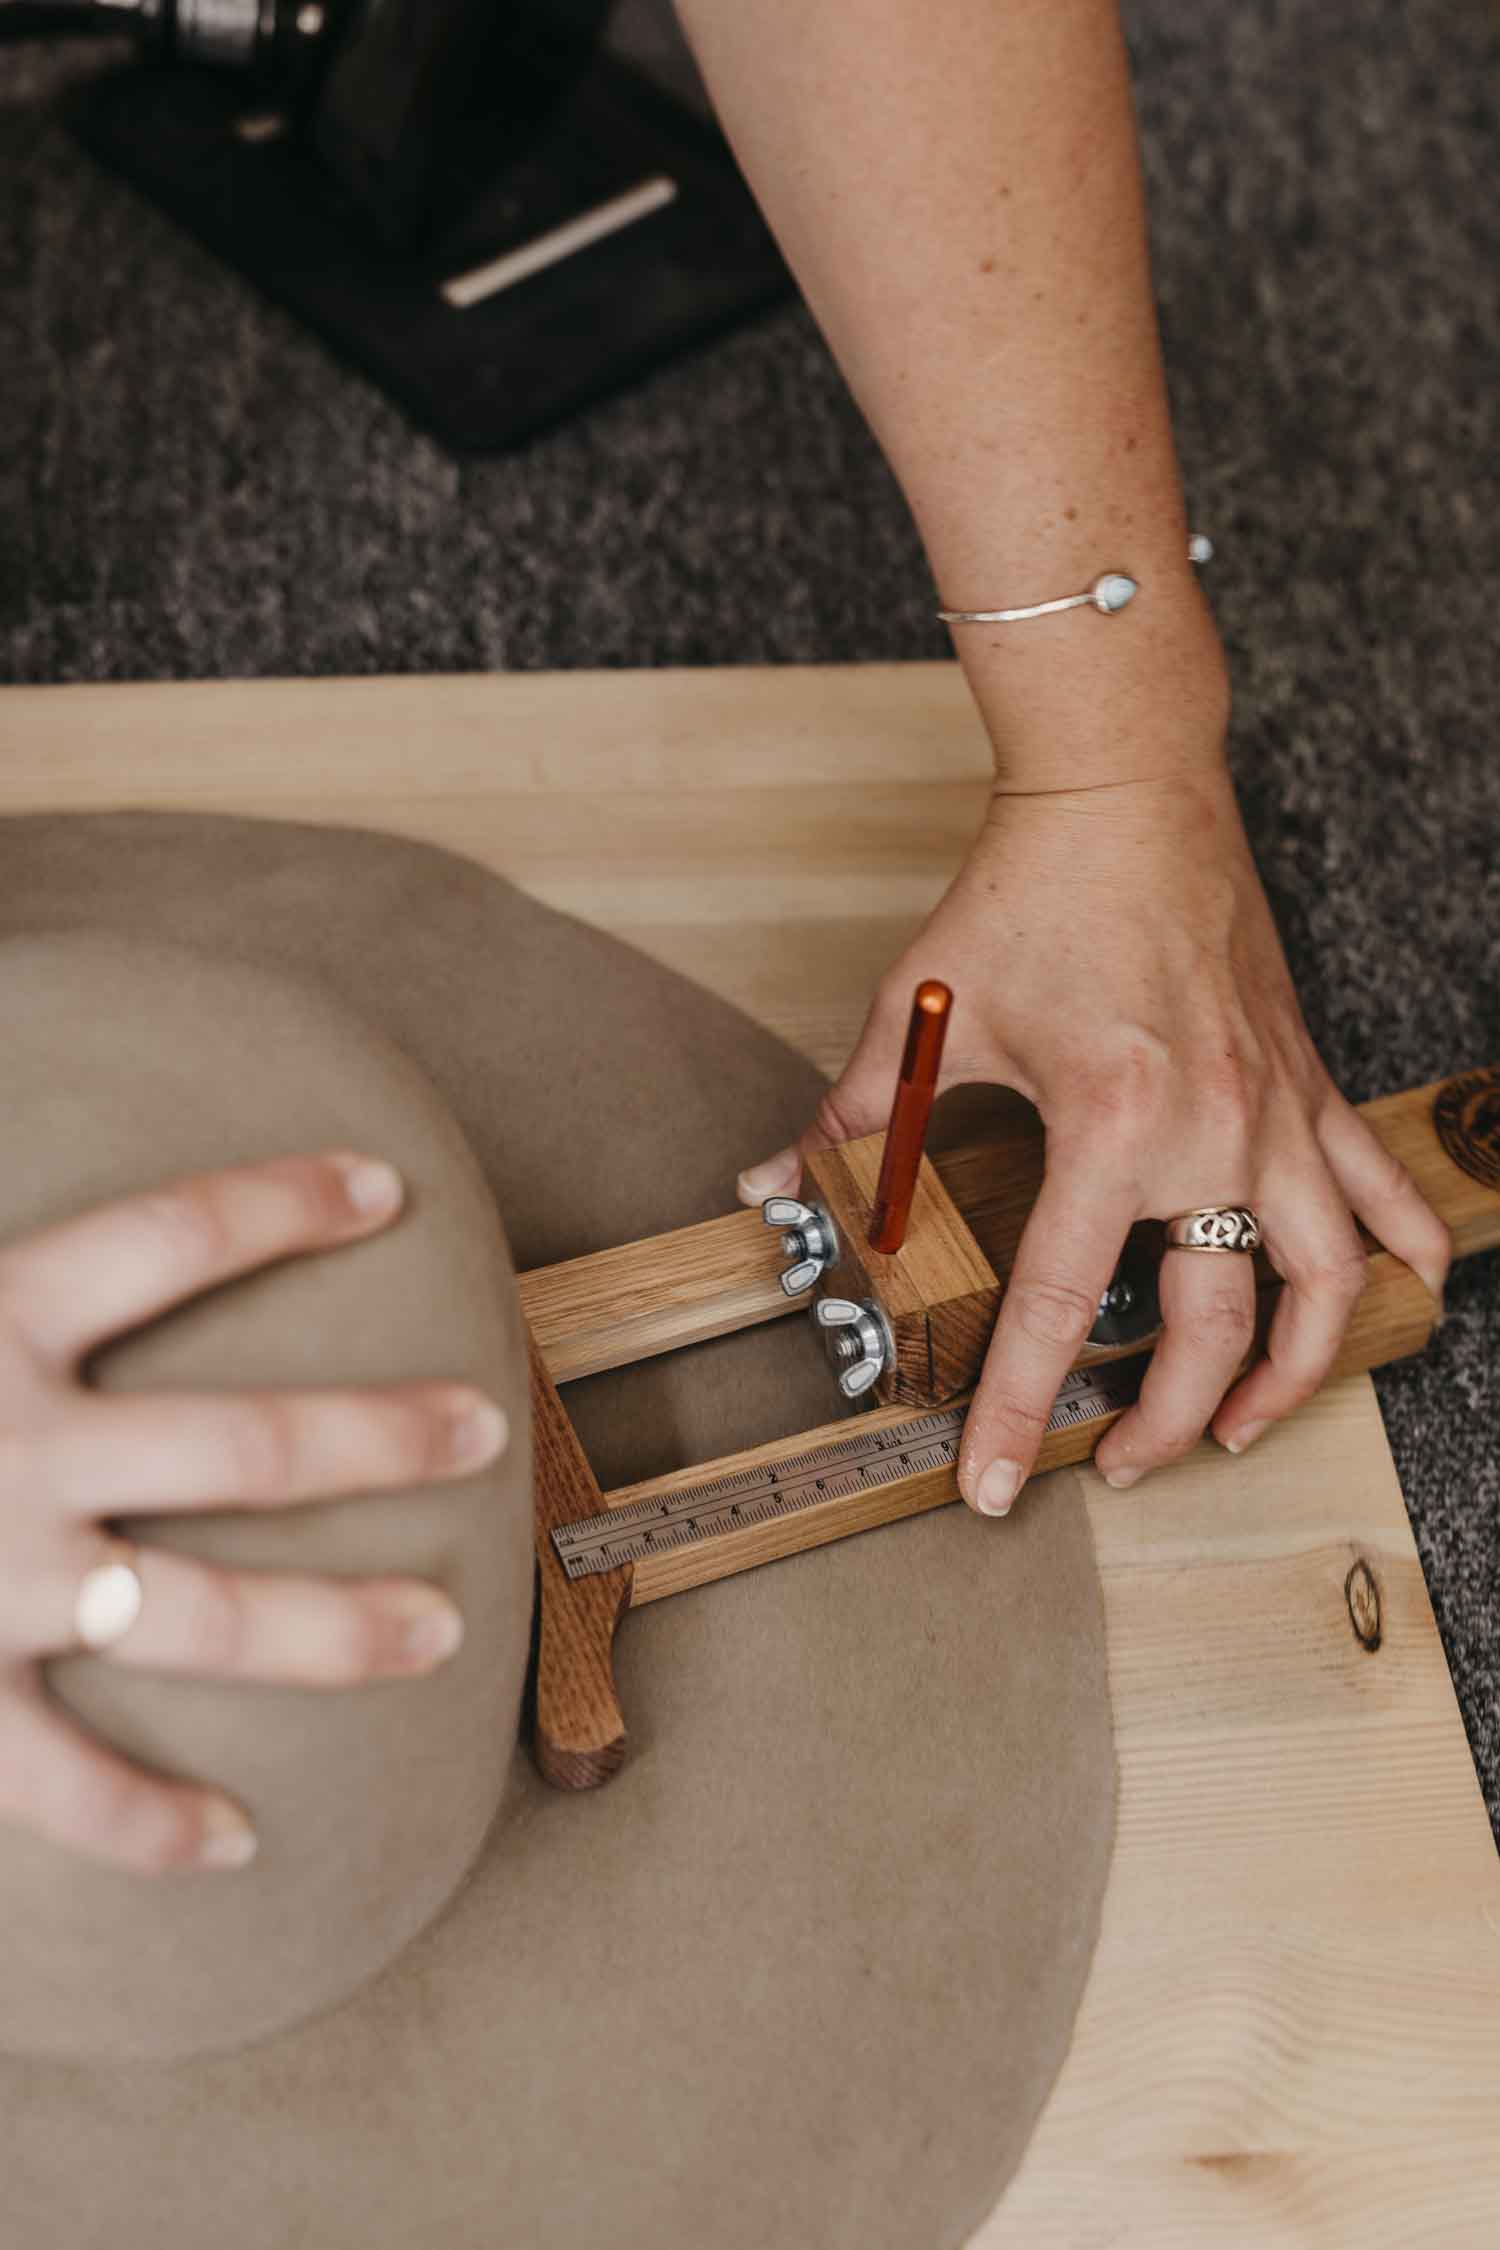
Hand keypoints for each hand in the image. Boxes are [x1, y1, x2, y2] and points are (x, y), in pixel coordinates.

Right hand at [0, 1153, 507, 1874]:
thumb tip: (43, 1111)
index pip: (165, 1239)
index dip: (280, 1203)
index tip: (383, 1188)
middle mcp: (6, 1453)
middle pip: (246, 1443)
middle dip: (382, 1437)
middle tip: (485, 1427)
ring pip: (206, 1618)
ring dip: (338, 1629)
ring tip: (446, 1632)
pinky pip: (61, 1783)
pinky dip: (147, 1825)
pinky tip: (235, 1846)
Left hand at [738, 763, 1449, 1513]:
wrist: (1126, 786)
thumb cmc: (1029, 888)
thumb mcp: (924, 1011)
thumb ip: (854, 1118)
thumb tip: (770, 1182)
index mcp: (1111, 1124)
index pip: (1064, 1308)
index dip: (1023, 1410)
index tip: (998, 1484)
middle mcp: (1214, 1132)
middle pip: (1212, 1326)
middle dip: (1167, 1422)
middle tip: (1118, 1463)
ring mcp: (1278, 1111)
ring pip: (1321, 1283)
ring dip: (1291, 1373)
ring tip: (1245, 1424)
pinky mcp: (1309, 1082)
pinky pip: (1380, 1192)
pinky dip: (1397, 1257)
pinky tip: (1391, 1302)